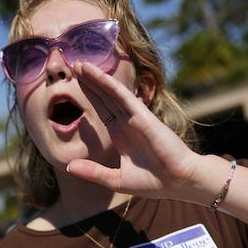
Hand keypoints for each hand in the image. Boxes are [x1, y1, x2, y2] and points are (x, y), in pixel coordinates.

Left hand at [68, 61, 204, 200]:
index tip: (75, 83)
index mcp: (121, 135)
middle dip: (89, 82)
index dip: (89, 95)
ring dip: (97, 79)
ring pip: (112, 94)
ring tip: (80, 65)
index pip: (102, 110)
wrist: (178, 182)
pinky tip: (99, 77)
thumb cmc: (153, 182)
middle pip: (104, 97)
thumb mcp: (116, 180)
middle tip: (73, 65)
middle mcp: (127, 123)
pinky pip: (125, 98)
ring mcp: (135, 118)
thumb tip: (68, 167)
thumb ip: (93, 172)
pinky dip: (112, 87)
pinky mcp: (144, 118)